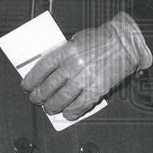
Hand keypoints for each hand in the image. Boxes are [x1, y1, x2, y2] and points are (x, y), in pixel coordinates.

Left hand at [21, 12, 151, 120]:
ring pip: (62, 99)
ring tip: (49, 108)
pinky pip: (80, 105)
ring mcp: (86, 78)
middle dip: (39, 96)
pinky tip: (67, 113)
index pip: (43, 68)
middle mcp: (75, 65)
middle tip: (36, 99)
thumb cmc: (103, 39)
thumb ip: (63, 54)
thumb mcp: (77, 40)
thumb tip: (49, 71)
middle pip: (49, 86)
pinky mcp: (98, 89)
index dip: (32, 79)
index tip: (27, 85)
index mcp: (68, 50)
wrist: (125, 42)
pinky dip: (72, 112)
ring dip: (52, 106)